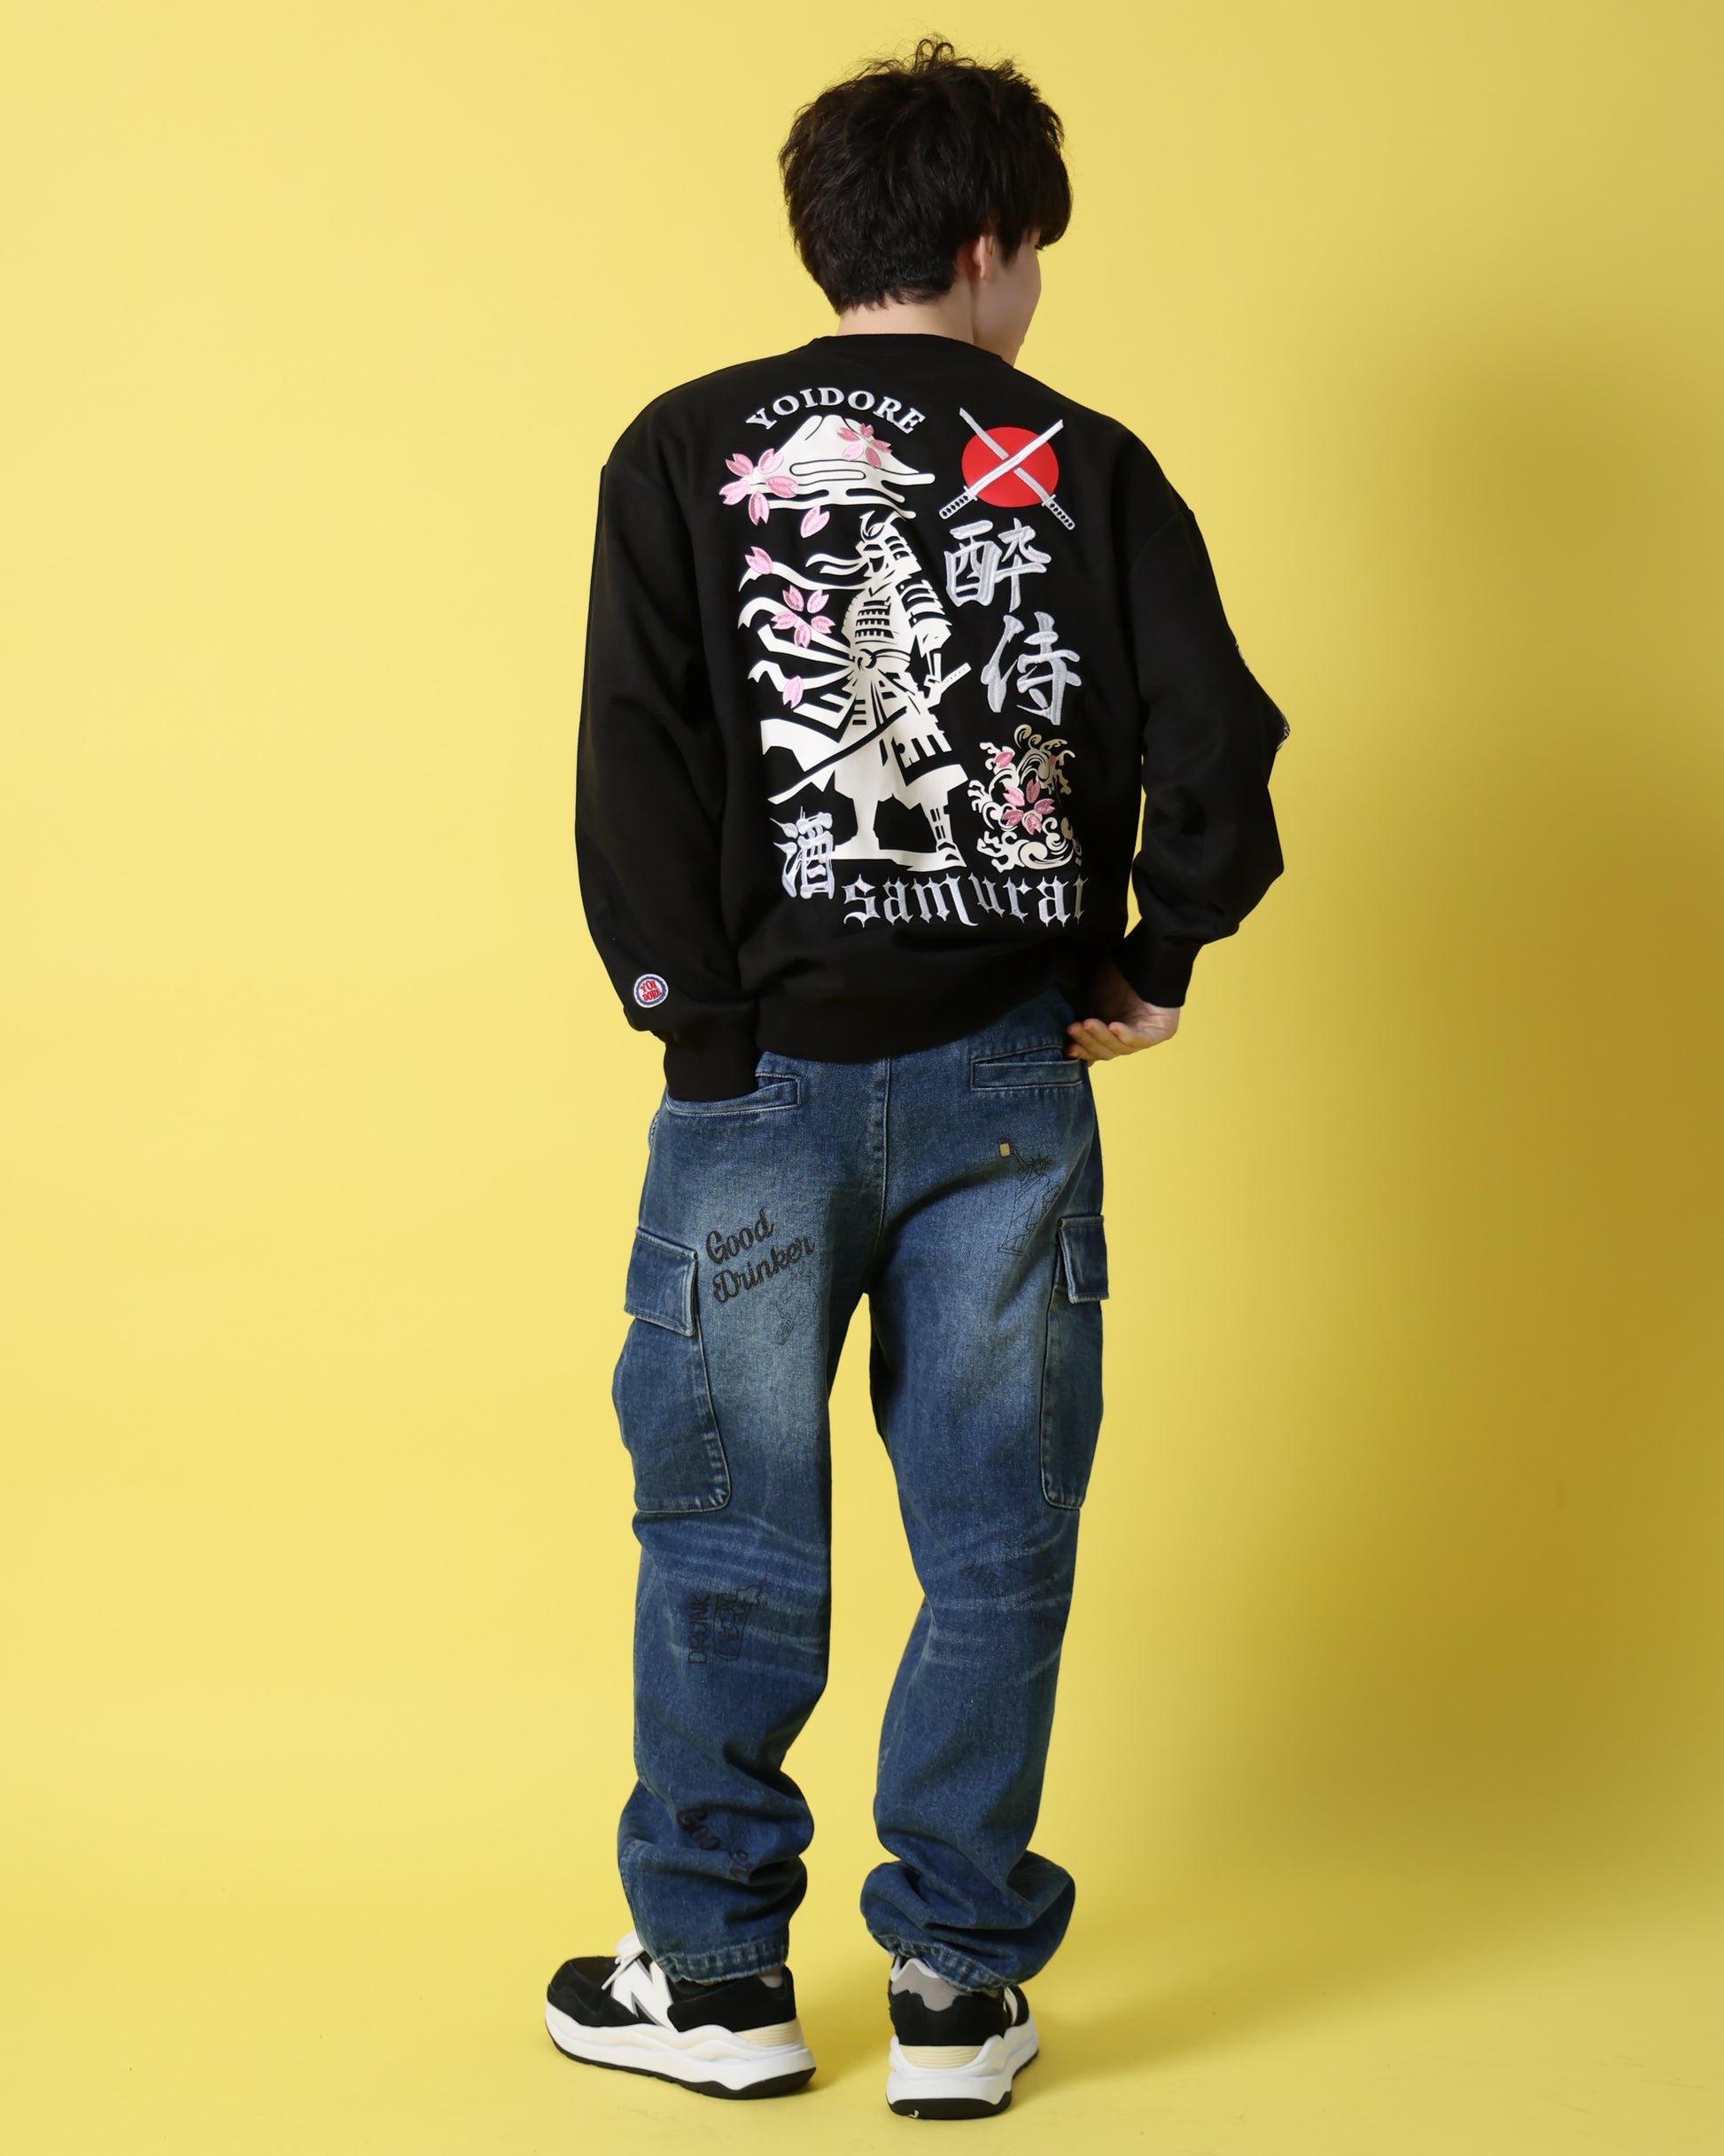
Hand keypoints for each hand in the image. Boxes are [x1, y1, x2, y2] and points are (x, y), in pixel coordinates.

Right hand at [1065, 958, 1180, 1061]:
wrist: (1142, 955)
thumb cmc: (1116, 973)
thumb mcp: (1091, 1000)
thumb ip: (1081, 1022)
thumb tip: (1066, 1046)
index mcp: (1111, 1032)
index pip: (1096, 1051)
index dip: (1081, 1050)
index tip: (1067, 1047)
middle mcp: (1128, 1036)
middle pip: (1106, 1051)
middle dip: (1088, 1041)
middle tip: (1073, 1028)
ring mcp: (1145, 1035)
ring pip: (1121, 1047)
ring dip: (1102, 1036)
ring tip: (1087, 1023)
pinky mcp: (1162, 1031)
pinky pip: (1141, 1040)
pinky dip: (1125, 1035)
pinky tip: (1112, 1026)